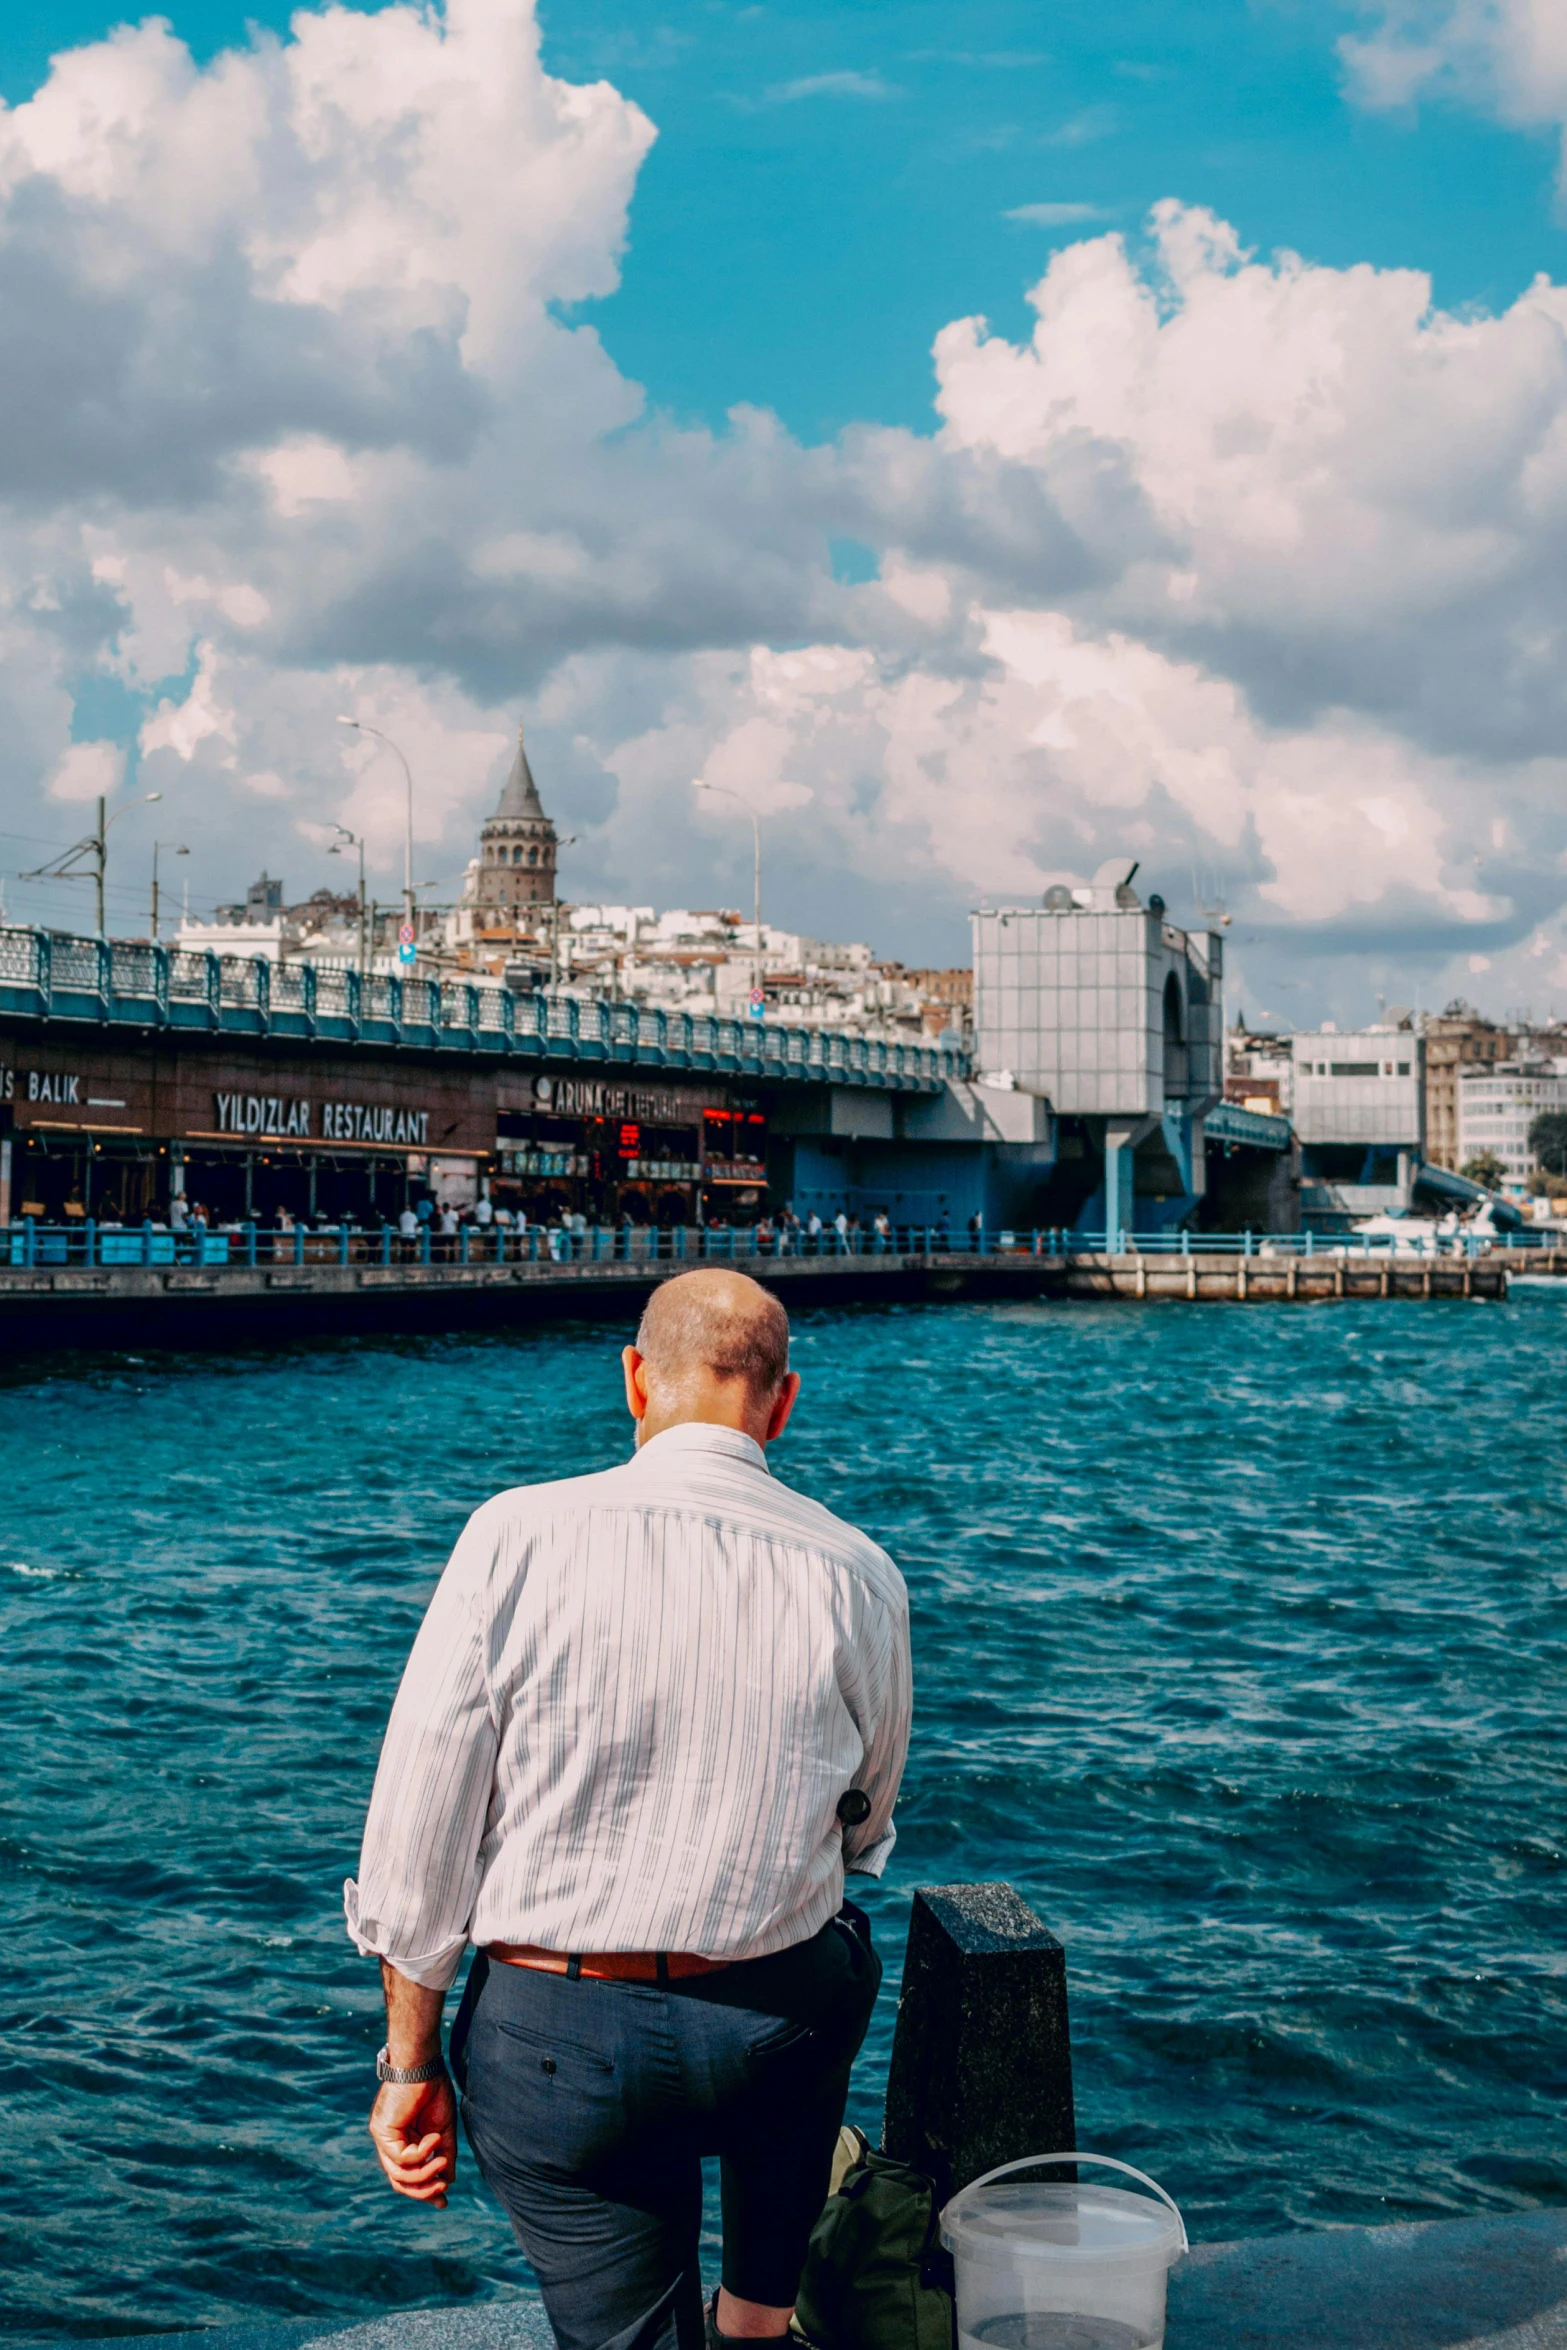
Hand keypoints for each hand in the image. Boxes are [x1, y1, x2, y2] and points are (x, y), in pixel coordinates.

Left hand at [368, 2069, 457, 2206]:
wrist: (424, 2065)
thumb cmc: (433, 2091)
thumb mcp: (443, 2130)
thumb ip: (443, 2155)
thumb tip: (448, 2181)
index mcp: (404, 2142)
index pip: (409, 2176)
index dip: (425, 2191)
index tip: (443, 2200)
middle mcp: (390, 2143)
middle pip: (400, 2182)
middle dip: (422, 2191)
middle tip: (442, 2190)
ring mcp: (384, 2138)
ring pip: (398, 2175)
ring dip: (424, 2175)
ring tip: (443, 2163)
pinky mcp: (382, 2132)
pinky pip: (401, 2157)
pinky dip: (421, 2153)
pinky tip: (434, 2138)